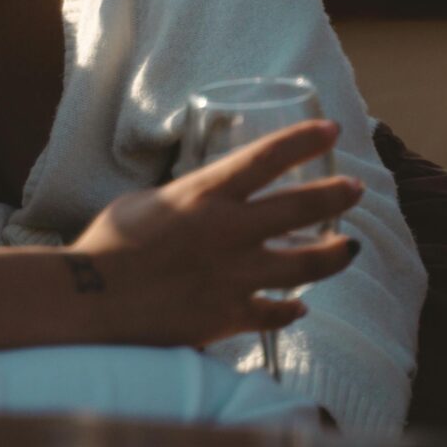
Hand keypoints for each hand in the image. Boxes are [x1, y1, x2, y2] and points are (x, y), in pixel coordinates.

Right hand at [71, 118, 362, 348]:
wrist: (90, 300)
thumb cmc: (106, 245)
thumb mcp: (144, 202)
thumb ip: (183, 199)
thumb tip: (197, 200)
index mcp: (205, 193)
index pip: (268, 157)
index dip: (304, 141)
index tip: (331, 131)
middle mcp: (230, 230)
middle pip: (301, 207)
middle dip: (336, 195)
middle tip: (355, 188)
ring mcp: (235, 275)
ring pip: (305, 264)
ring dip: (334, 254)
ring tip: (350, 248)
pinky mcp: (229, 315)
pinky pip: (274, 313)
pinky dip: (290, 309)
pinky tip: (299, 306)